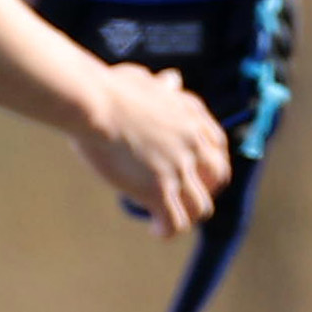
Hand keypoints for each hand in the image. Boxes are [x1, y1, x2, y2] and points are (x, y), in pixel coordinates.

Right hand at [78, 65, 232, 236]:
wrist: (94, 104)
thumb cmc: (110, 89)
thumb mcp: (145, 81)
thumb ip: (162, 87)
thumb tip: (172, 79)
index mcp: (193, 118)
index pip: (217, 147)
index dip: (209, 163)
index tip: (196, 172)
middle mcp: (193, 145)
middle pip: (217, 178)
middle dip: (205, 189)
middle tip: (186, 198)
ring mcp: (178, 169)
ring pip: (200, 206)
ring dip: (188, 215)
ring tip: (169, 220)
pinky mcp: (158, 190)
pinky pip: (174, 222)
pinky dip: (168, 230)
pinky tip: (157, 231)